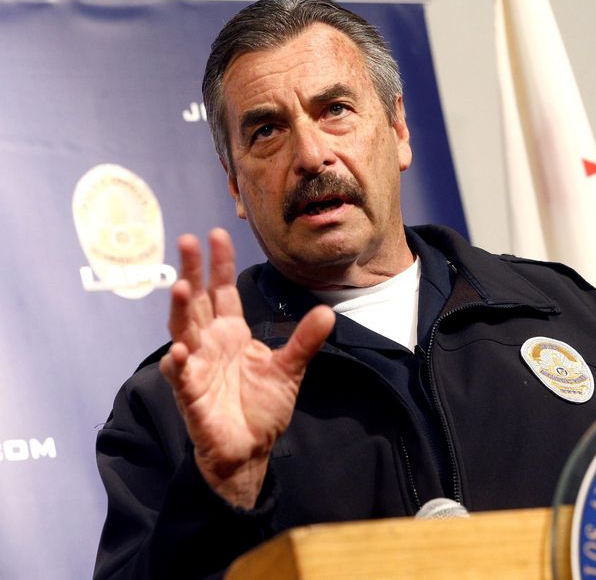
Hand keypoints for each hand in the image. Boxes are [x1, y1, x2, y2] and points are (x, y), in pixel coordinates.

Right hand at [159, 228, 334, 507]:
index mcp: (231, 333)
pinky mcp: (191, 396)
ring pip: (183, 332)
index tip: (217, 233)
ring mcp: (197, 367)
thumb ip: (305, 340)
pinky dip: (179, 364)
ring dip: (180, 310)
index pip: (222, 291)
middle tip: (186, 241)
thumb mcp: (290, 368)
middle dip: (191, 271)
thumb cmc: (263, 406)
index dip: (219, 263)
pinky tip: (180, 350)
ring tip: (181, 286)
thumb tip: (328, 311)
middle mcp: (210, 344)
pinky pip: (182, 377)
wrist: (252, 449)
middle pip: (197, 301)